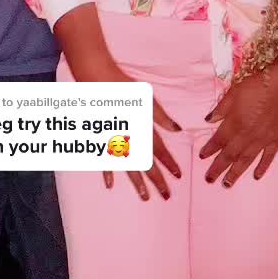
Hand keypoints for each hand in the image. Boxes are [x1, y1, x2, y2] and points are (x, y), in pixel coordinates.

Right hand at [102, 67, 181, 200]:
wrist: (98, 82)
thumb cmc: (123, 87)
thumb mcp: (148, 99)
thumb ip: (162, 117)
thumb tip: (177, 130)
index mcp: (143, 128)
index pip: (160, 150)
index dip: (170, 163)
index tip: (178, 176)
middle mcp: (130, 138)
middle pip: (146, 164)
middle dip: (157, 180)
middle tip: (166, 195)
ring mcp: (115, 141)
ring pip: (128, 167)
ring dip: (137, 183)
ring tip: (144, 196)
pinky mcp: (101, 140)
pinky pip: (105, 160)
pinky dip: (107, 173)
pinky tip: (110, 185)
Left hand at [199, 65, 277, 187]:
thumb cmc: (257, 86)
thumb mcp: (233, 93)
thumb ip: (220, 109)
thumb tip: (208, 120)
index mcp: (234, 123)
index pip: (218, 140)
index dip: (209, 149)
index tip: (201, 157)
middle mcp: (247, 136)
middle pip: (230, 155)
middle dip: (218, 168)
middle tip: (209, 179)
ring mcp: (262, 140)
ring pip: (246, 160)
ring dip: (235, 173)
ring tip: (227, 184)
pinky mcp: (276, 140)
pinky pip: (268, 158)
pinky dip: (262, 168)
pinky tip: (256, 176)